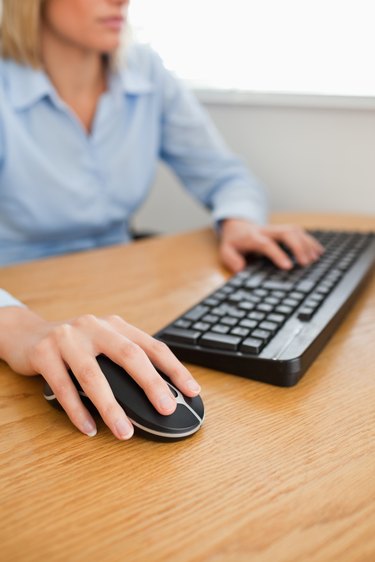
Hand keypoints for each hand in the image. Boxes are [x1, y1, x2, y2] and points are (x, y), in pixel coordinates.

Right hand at [0, 307, 200, 439]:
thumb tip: (159, 395)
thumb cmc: (74, 346)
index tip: (192, 390)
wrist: (26, 334)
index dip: (174, 368)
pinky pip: (62, 387)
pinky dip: (77, 411)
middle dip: (150, 383)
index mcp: (115, 325)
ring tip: (125, 432)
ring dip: (111, 407)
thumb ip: (125, 361)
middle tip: (166, 408)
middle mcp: (94, 327)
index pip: (152, 346)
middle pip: (128, 355)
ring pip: (92, 375)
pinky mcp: (43, 353)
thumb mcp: (102, 344)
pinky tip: (89, 428)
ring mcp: (67, 338)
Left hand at [219, 219, 323, 272]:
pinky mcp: (284, 229)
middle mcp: (267, 230)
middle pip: (286, 233)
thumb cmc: (234, 242)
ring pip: (295, 230)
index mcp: (252, 237)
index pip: (267, 244)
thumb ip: (232, 260)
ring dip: (306, 243)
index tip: (288, 267)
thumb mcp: (226, 251)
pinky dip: (310, 241)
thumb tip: (241, 268)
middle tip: (305, 263)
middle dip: (298, 246)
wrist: (237, 225)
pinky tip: (318, 251)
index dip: (278, 254)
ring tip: (314, 259)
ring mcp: (277, 228)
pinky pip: (300, 231)